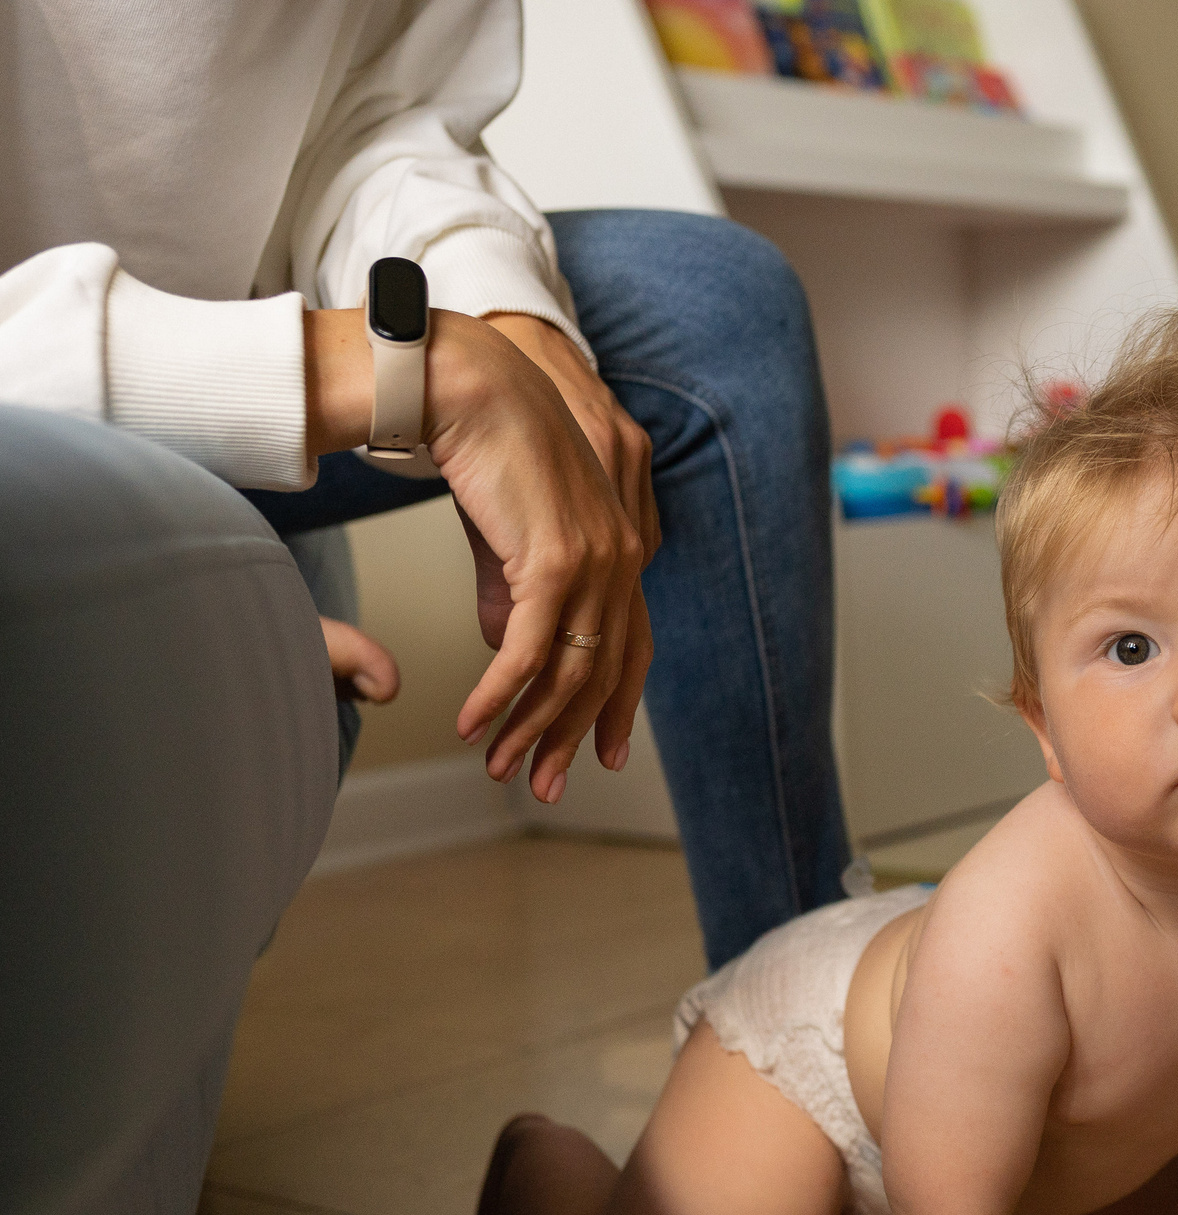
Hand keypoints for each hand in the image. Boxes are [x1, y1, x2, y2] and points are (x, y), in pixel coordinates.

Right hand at [304, 307, 651, 802]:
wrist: (467, 385)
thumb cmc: (485, 447)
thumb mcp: (507, 531)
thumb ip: (513, 588)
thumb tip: (505, 645)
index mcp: (621, 550)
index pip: (630, 648)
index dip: (615, 707)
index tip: (599, 755)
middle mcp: (622, 559)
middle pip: (605, 673)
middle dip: (570, 737)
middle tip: (544, 785)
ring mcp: (596, 562)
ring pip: (568, 673)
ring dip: (530, 729)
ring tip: (501, 767)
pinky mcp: (554, 562)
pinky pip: (528, 653)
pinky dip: (500, 696)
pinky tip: (475, 725)